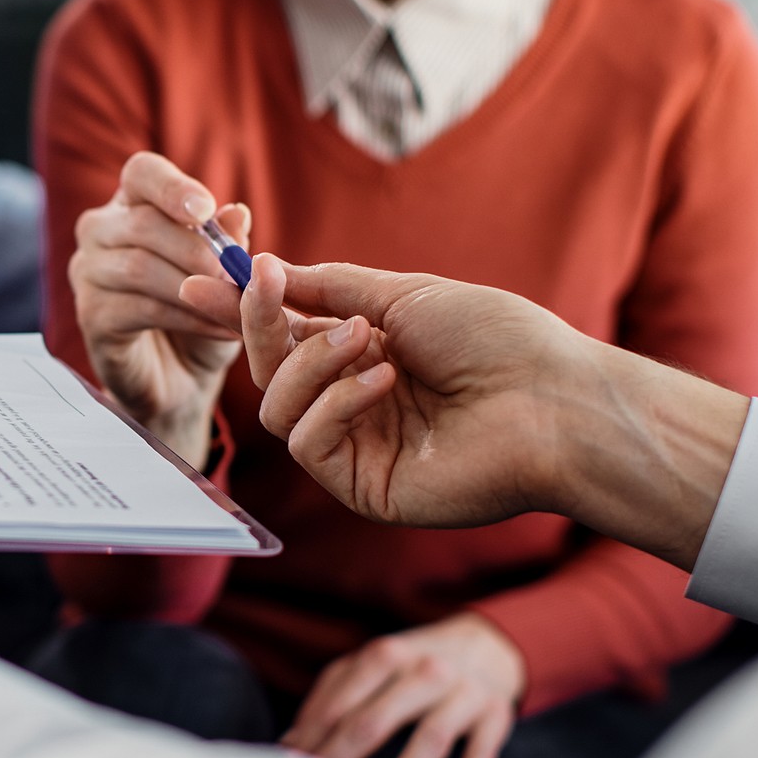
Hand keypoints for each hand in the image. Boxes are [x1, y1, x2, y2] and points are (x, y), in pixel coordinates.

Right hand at [67, 152, 253, 465]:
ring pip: (138, 267)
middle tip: (237, 276)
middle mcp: (100, 231)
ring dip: (196, 288)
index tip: (206, 209)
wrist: (183, 381)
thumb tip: (235, 213)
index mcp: (133, 205)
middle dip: (197, 250)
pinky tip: (221, 330)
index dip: (172, 187)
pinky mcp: (90, 316)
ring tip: (236, 307)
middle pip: (141, 223)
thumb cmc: (202, 315)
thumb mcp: (226, 277)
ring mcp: (88, 273)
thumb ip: (229, 244)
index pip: (142, 173)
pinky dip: (188, 318)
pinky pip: (139, 309)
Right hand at [182, 253, 750, 569]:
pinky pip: (308, 443)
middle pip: (269, 372)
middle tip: (267, 287)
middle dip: (261, 326)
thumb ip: (328, 288)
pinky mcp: (362, 487)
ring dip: (310, 362)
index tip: (203, 280)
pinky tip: (384, 381)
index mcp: (364, 358)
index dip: (244, 311)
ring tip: (367, 340)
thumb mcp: (402, 294)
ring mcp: (356, 448)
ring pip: (278, 408)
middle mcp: (353, 404)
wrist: (553, 398)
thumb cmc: (496, 340)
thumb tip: (265, 269)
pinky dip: (335, 402)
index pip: (285, 336)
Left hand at [281, 614, 524, 757]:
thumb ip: (332, 695)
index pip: (340, 702)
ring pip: (431, 733)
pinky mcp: (495, 712)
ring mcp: (462, 691)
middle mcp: (423, 670)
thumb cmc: (414, 664)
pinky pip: (483, 745)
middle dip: (343, 756)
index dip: (313, 737)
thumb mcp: (373, 665)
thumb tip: (290, 742)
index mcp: (385, 655)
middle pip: (375, 718)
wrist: (485, 645)